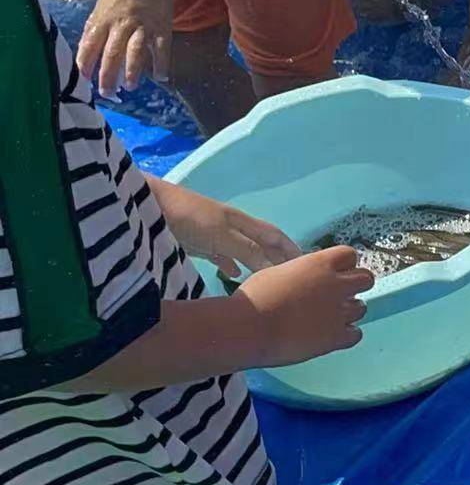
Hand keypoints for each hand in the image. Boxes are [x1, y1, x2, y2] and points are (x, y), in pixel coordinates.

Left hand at [77, 0, 171, 96]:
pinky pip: (162, 48)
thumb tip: (86, 52)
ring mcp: (142, 26)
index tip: (84, 79)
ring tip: (130, 86)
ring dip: (132, 71)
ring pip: (135, 52)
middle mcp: (121, 25)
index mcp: (103, 20)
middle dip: (108, 75)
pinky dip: (161, 64)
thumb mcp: (100, 8)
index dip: (86, 63)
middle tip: (107, 92)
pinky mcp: (161, 27)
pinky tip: (160, 77)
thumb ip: (94, 29)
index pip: (90, 45)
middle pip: (112, 53)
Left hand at [150, 181, 299, 279]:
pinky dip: (231, 265)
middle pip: (262, 243)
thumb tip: (274, 268)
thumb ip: (247, 251)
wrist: (147, 207)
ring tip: (270, 277)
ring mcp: (214, 234)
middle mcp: (232, 227)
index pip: (274, 236)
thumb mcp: (220, 235)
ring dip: (258, 262)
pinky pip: (221, 256)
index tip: (308, 265)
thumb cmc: (186, 218)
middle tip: (294, 274)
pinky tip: (234, 275)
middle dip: (279, 256)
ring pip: (244, 250)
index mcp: (241, 222)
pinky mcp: (196, 242)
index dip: (291, 249)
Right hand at [231, 245, 372, 365]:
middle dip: (355, 285)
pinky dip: (347, 334)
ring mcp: (339, 312)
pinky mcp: (337, 337)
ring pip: (362, 307)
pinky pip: (356, 334)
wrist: (248, 328)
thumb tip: (307, 279)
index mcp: (320, 264)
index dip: (343, 264)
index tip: (333, 272)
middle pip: (366, 279)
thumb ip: (301, 273)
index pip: (349, 255)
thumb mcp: (278, 272)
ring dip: (349, 311)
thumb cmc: (254, 298)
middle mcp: (336, 285)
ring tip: (330, 318)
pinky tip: (331, 336)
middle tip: (338, 295)